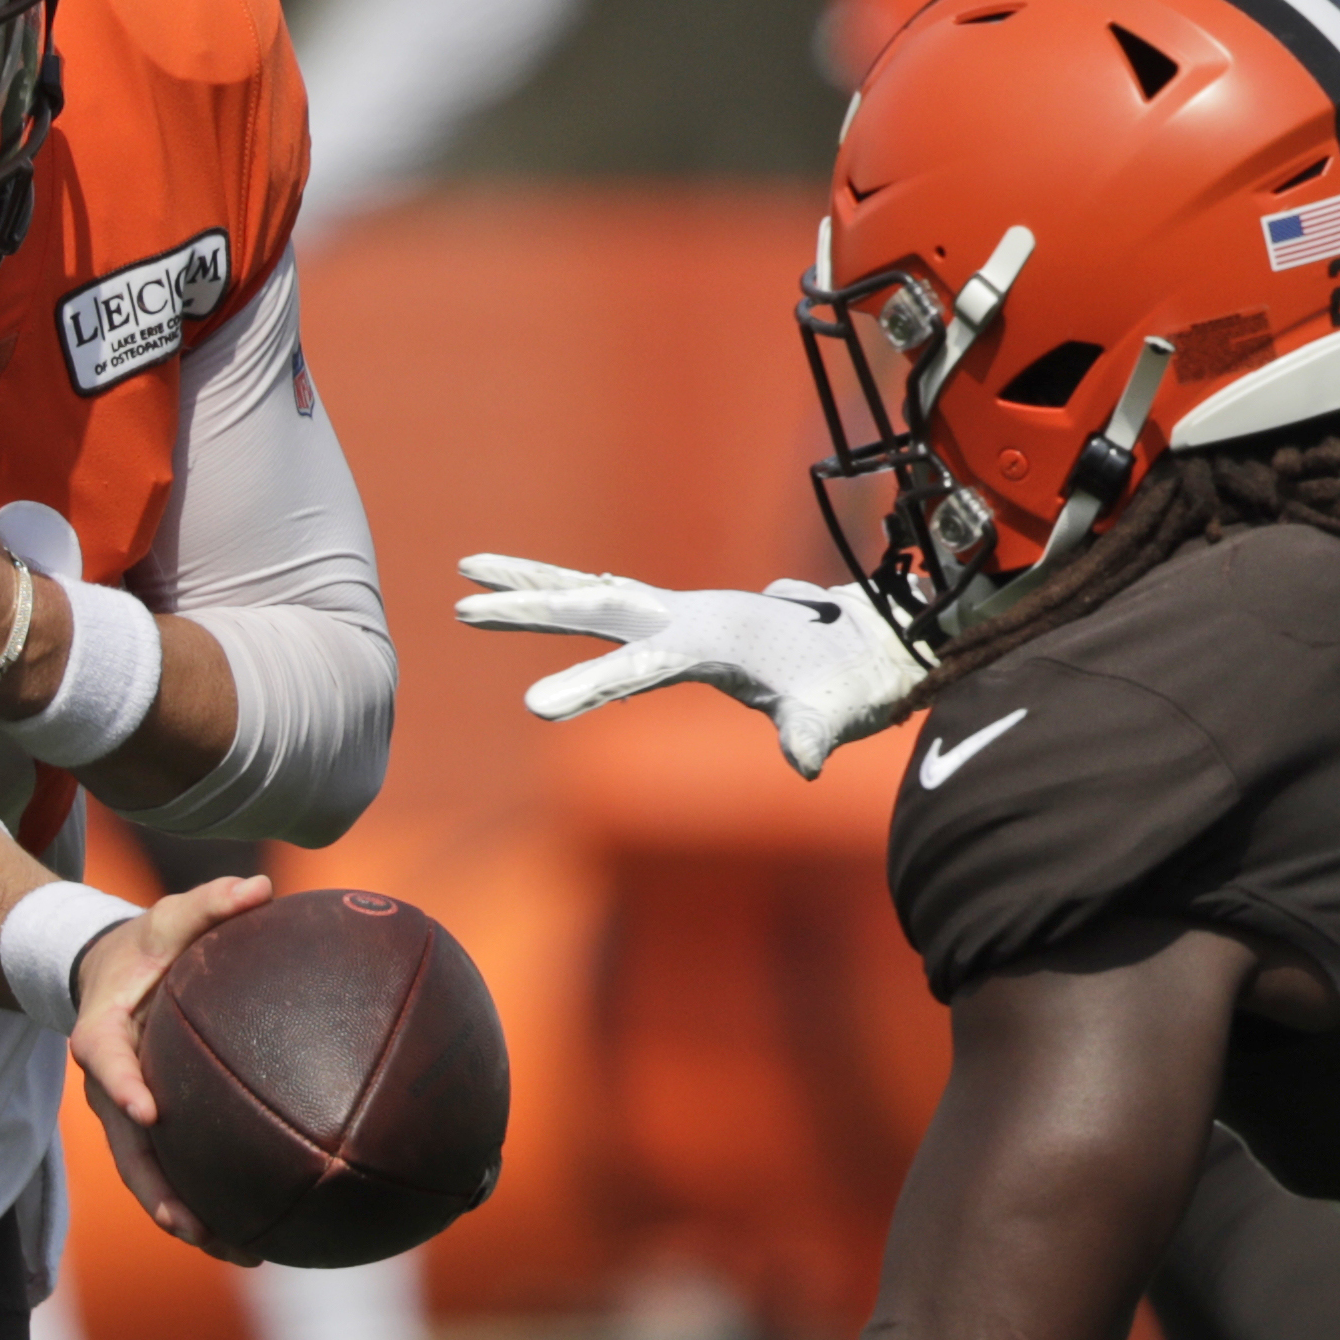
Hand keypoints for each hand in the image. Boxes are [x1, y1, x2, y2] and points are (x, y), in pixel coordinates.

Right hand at [69, 875, 269, 1260]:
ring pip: (148, 1176)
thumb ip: (212, 902)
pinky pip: (173, 1174)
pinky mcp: (152, 1129)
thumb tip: (259, 888)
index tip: (146, 1110)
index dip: (122, 1086)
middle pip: (126, 1146)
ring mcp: (127, 1114)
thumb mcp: (173, 915)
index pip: (104, 1059)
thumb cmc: (150, 944)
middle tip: (187, 1223)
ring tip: (238, 1251)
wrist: (113, 973)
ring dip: (185, 1217)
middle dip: (155, 1190)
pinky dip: (205, 1209)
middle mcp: (110, 1084)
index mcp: (105, 1031)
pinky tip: (255, 1239)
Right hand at [452, 555, 922, 778]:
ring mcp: (684, 613)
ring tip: (467, 576)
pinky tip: (532, 591)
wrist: (877, 641)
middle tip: (462, 606)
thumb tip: (803, 763)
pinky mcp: (683, 621)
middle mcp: (691, 616)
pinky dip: (567, 591)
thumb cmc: (853, 682)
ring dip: (532, 585)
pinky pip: (613, 604)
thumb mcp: (836, 712)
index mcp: (717, 639)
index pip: (640, 666)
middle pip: (596, 608)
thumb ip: (813, 733)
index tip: (534, 707)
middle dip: (530, 609)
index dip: (590, 686)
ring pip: (594, 593)